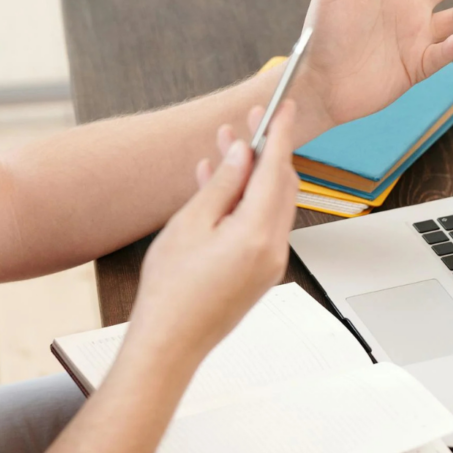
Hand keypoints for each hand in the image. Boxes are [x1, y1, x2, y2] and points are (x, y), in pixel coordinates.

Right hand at [126, 102, 300, 361]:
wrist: (169, 344)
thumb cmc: (171, 292)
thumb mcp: (190, 224)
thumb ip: (221, 184)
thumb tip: (240, 154)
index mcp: (258, 233)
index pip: (276, 169)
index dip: (278, 133)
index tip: (282, 107)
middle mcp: (274, 249)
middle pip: (280, 185)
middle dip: (263, 152)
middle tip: (244, 124)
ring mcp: (270, 264)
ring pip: (271, 205)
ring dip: (251, 177)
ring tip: (222, 151)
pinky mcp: (260, 274)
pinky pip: (261, 227)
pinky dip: (246, 203)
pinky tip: (219, 189)